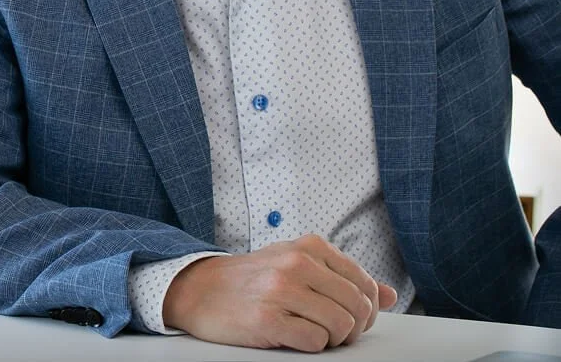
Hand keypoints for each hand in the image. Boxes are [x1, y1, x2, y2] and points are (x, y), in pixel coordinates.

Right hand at [162, 234, 397, 352]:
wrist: (202, 289)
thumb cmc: (255, 278)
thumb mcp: (299, 263)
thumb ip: (344, 277)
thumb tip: (389, 295)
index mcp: (310, 246)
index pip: (364, 283)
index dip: (366, 309)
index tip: (350, 317)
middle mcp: (298, 263)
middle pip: (357, 308)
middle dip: (352, 329)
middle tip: (332, 332)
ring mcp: (282, 290)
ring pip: (340, 328)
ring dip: (331, 340)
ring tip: (310, 333)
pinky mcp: (268, 320)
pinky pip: (314, 343)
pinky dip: (310, 347)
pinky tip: (292, 336)